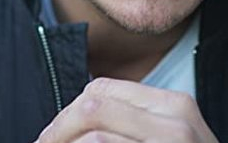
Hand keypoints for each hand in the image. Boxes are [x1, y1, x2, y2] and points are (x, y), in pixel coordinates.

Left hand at [35, 77, 219, 141]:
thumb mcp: (170, 139)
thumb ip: (133, 122)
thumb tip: (77, 116)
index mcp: (174, 105)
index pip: (103, 89)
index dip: (70, 111)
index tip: (52, 135)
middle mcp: (175, 121)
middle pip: (94, 106)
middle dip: (58, 129)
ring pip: (94, 134)